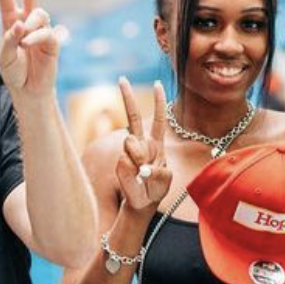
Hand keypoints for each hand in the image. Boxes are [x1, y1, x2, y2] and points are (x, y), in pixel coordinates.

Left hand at [0, 0, 65, 100]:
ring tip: (24, 43)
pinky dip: (36, 38)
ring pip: (39, 13)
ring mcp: (41, 28)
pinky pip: (46, 31)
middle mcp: (27, 20)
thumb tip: (20, 23)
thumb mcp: (3, 57)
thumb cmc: (14, 72)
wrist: (28, 90)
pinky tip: (30, 46)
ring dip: (29, 26)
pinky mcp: (53, 40)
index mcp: (11, 20)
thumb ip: (9, 39)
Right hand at [112, 78, 172, 210]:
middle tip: (121, 78)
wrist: (140, 205)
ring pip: (129, 143)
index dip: (158, 102)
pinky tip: (136, 182)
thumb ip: (156, 173)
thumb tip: (136, 161)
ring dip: (138, 157)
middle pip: (133, 117)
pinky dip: (131, 174)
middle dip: (128, 97)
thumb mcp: (164, 183)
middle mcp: (141, 146)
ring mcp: (128, 153)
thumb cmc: (153, 193)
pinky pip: (124, 162)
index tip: (157, 84)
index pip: (158, 120)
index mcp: (156, 146)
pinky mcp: (120, 163)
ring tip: (142, 175)